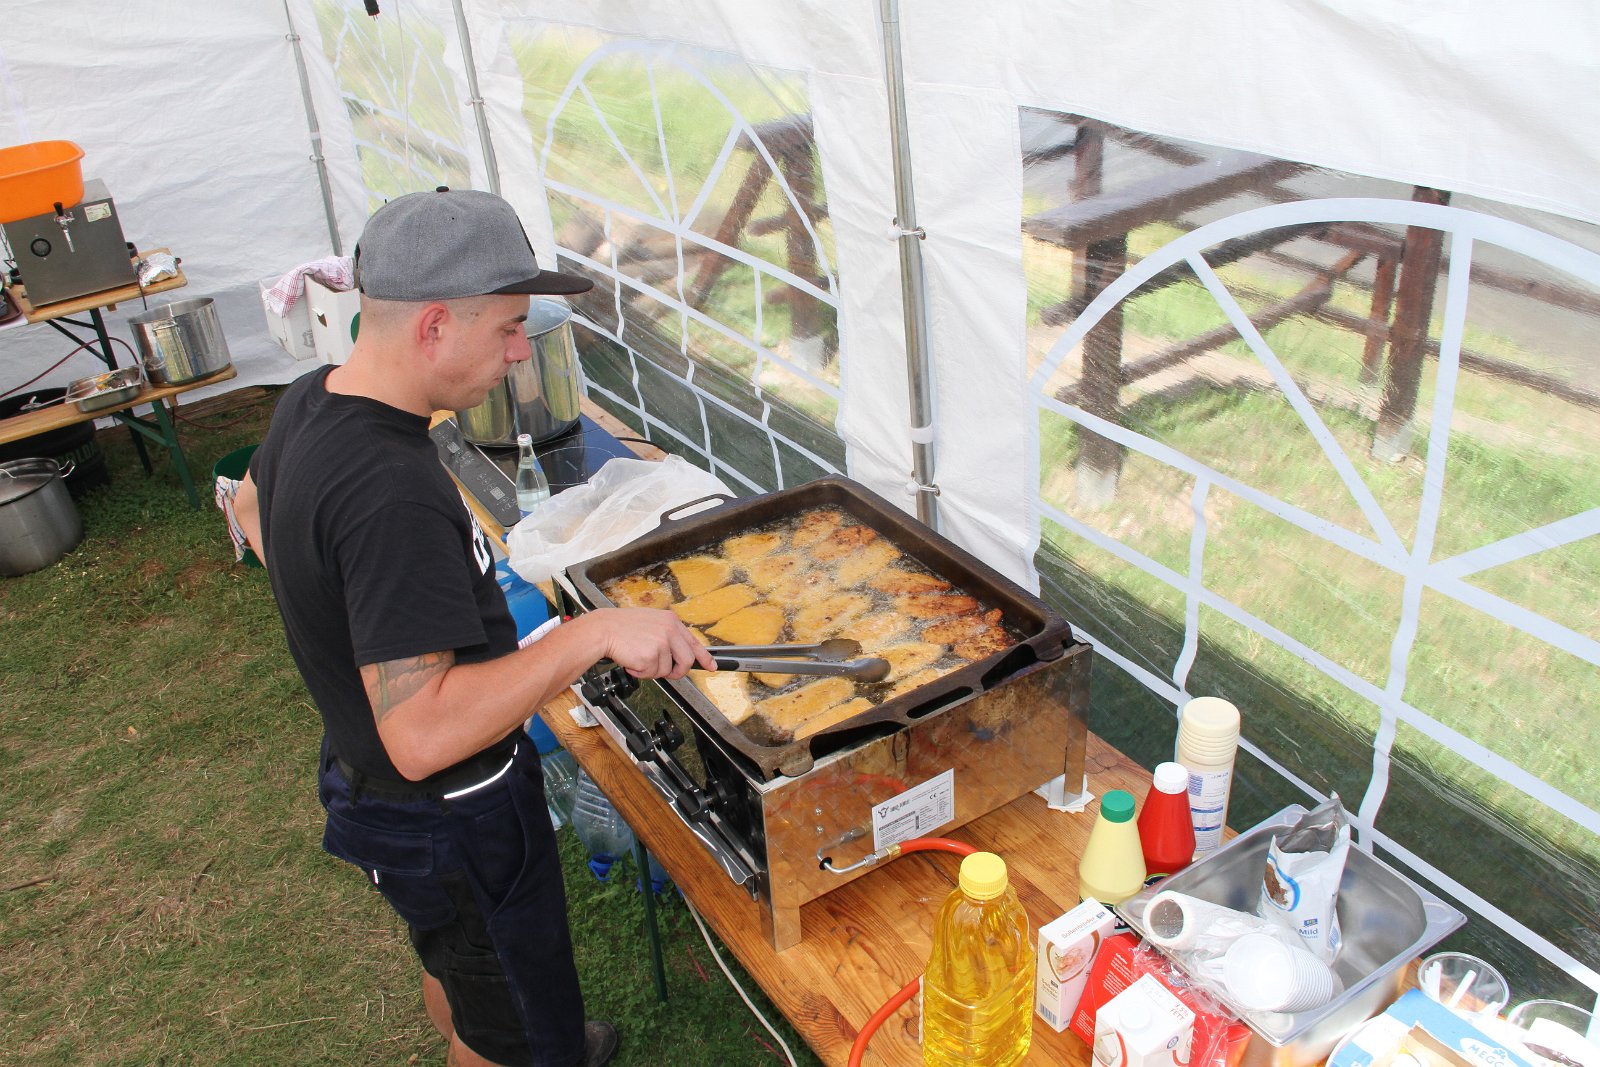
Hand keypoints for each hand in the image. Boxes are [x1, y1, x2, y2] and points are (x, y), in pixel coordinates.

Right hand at [594, 608, 715, 679]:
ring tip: (638, 659)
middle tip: (667, 673)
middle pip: (687, 661)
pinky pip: (651, 674)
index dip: (704, 657)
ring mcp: (661, 644)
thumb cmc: (623, 627)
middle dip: (678, 672)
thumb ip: (668, 635)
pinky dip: (640, 673)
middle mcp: (669, 631)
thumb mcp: (652, 622)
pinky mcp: (650, 656)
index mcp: (671, 621)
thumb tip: (680, 654)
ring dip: (652, 671)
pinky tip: (632, 661)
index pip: (694, 642)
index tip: (712, 666)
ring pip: (666, 670)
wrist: (603, 629)